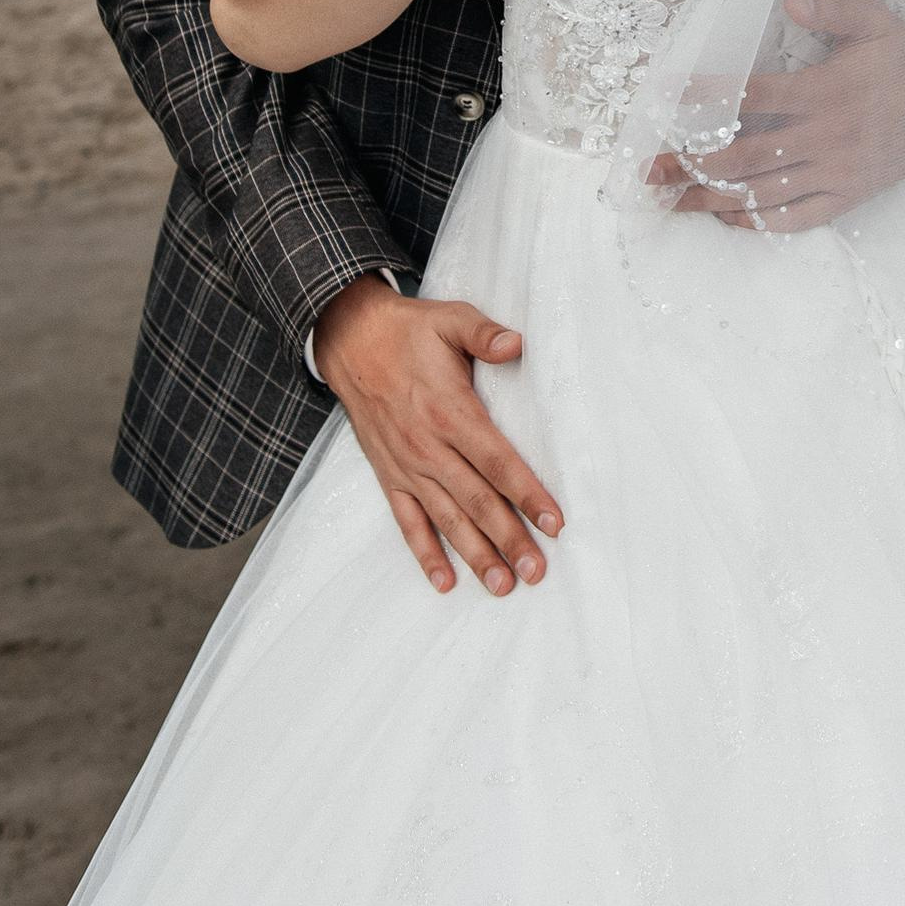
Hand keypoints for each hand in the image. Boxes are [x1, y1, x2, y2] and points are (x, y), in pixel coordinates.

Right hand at [315, 276, 563, 596]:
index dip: (527, 493)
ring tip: (501, 586)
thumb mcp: (450, 319)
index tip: (553, 522)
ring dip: (475, 554)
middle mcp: (428, 447)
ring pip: (446, 519)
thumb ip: (484, 333)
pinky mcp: (388, 475)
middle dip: (508, 538)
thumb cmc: (410, 332)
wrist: (351, 340)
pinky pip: (407, 521)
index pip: (497, 461)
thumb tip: (517, 343)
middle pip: (476, 500)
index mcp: (450, 411)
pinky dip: (424, 553)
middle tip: (536, 572)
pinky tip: (443, 581)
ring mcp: (407, 466)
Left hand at [649, 0, 904, 232]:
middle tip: (648, 171)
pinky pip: (799, 217)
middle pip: (746, 155)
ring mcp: (836, 171)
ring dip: (713, 199)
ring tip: (671, 202)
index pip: (753, 97)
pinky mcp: (849, 195)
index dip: (707, 98)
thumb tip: (789, 3)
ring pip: (764, 192)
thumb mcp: (874, 21)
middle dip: (691, 164)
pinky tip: (729, 221)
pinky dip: (761, 223)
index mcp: (824, 91)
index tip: (666, 98)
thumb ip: (831, 10)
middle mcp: (825, 136)